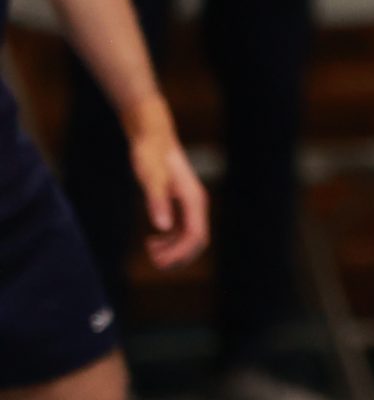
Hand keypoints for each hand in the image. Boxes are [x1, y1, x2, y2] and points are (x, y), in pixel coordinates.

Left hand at [124, 99, 210, 269]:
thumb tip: (163, 228)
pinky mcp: (181, 202)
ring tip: (150, 252)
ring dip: (173, 249)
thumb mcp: (150, 179)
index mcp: (193, 199)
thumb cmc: (150, 155)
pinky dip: (169, 240)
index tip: (158, 263)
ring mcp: (190, 203)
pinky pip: (182, 229)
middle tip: (153, 262)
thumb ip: (157, 202)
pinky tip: (152, 240)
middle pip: (197, 240)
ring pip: (190, 236)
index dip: (180, 254)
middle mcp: (196, 203)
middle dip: (178, 255)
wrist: (152, 136)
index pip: (196, 236)